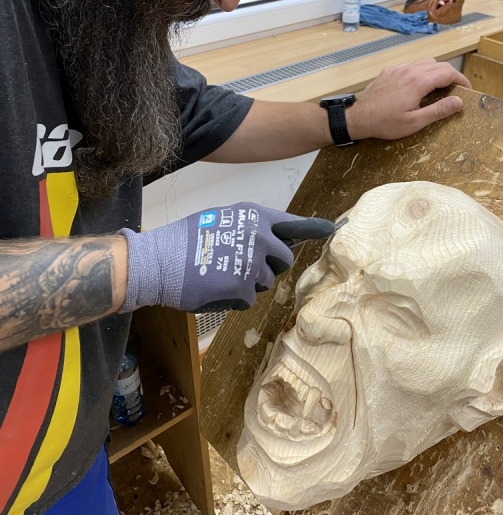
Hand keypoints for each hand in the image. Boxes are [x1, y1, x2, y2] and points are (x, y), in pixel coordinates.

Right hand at [119, 204, 334, 312]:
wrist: (159, 261)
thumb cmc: (186, 239)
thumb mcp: (222, 220)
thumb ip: (250, 229)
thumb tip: (272, 242)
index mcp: (255, 216)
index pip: (292, 224)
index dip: (313, 227)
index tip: (331, 228)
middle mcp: (260, 236)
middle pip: (285, 259)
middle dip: (269, 265)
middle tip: (242, 264)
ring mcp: (253, 263)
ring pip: (266, 282)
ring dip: (249, 283)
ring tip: (220, 273)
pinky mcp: (243, 287)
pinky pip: (249, 299)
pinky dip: (234, 298)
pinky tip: (214, 287)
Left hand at [347, 58, 470, 140]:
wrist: (359, 118)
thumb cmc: (385, 123)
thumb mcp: (415, 122)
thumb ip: (438, 110)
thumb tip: (459, 102)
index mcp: (418, 82)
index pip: (448, 73)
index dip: (461, 80)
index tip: (467, 90)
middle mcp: (410, 70)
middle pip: (439, 65)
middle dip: (451, 75)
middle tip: (456, 90)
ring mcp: (398, 69)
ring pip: (425, 62)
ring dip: (437, 72)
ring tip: (440, 87)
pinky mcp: (390, 71)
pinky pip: (411, 65)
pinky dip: (422, 71)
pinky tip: (419, 85)